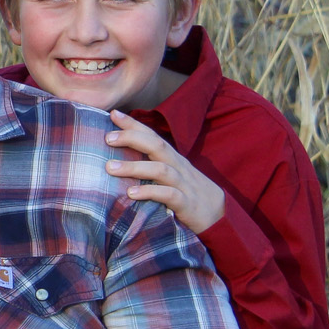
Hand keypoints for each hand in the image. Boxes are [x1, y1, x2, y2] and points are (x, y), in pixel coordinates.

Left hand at [105, 112, 225, 233]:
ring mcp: (184, 185)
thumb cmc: (188, 194)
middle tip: (107, 138)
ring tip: (110, 167)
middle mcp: (178, 167)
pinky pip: (169, 195)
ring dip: (134, 167)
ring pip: (160, 170)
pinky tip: (131, 194)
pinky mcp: (187, 204)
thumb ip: (150, 169)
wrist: (220, 215)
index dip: (134, 124)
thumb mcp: (170, 178)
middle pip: (157, 145)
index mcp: (172, 159)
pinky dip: (150, 192)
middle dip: (132, 138)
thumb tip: (117, 163)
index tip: (113, 114)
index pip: (153, 136)